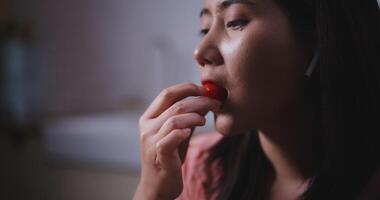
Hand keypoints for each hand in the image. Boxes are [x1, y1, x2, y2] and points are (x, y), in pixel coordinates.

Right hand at [133, 83, 220, 199]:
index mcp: (149, 117)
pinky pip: (171, 137)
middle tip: (216, 104)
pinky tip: (191, 132)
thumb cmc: (169, 157)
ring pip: (175, 119)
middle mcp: (147, 126)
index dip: (187, 88)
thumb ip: (187, 117)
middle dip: (199, 101)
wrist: (157, 186)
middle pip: (175, 104)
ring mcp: (150, 140)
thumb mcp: (178, 133)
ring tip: (205, 121)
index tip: (205, 90)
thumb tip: (205, 100)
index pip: (167, 94)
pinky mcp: (158, 154)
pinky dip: (183, 131)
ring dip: (195, 116)